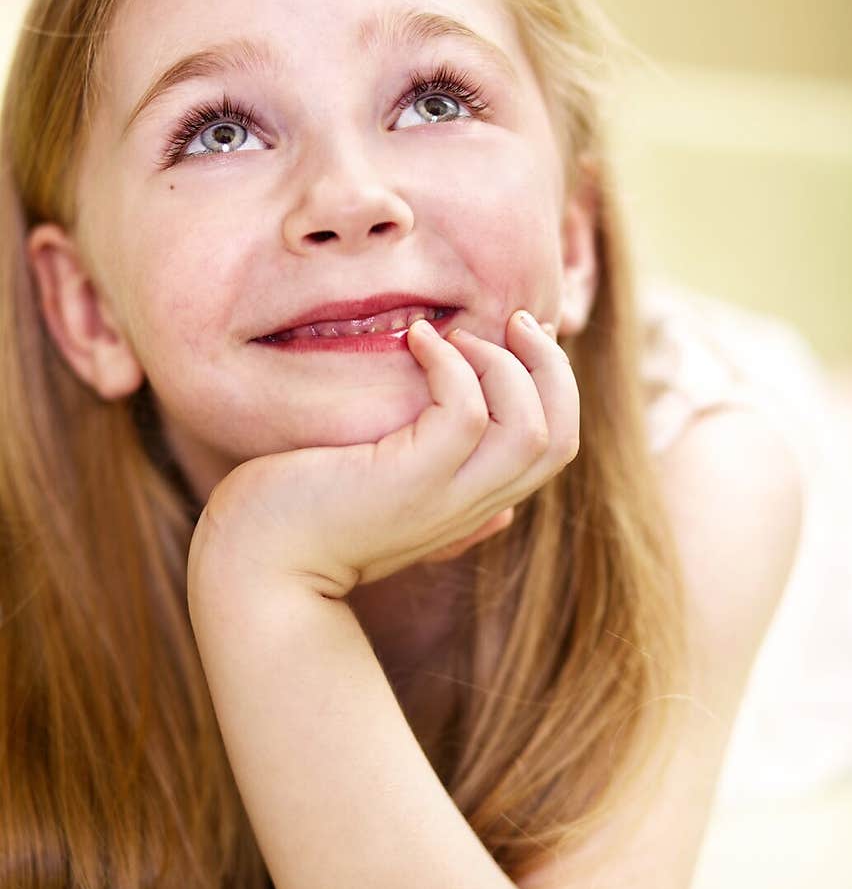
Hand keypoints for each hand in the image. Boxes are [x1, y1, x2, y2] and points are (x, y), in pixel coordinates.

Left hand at [187, 310, 578, 599]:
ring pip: (531, 430)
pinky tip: (413, 342)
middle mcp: (469, 504)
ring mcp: (442, 497)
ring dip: (506, 366)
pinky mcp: (407, 483)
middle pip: (560, 438)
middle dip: (551, 366)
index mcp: (474, 502)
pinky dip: (451, 366)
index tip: (514, 337)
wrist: (255, 567)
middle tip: (513, 321)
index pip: (557, 446)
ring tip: (456, 335)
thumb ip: (443, 499)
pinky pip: (464, 416)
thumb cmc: (307, 525)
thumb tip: (502, 520)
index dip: (555, 385)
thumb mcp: (391, 508)